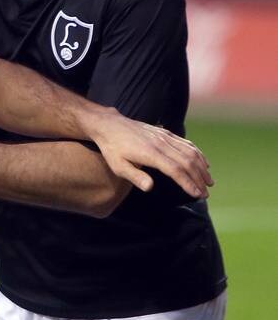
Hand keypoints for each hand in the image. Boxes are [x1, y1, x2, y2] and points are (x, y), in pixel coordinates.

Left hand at [88, 109, 212, 198]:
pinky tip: (204, 163)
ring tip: (209, 182)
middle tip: (206, 193)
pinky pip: (187, 144)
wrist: (110, 125)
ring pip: (190, 152)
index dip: (188, 183)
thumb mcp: (118, 166)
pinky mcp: (166, 133)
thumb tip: (150, 187)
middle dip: (199, 179)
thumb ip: (135, 176)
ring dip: (202, 167)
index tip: (197, 194)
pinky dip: (198, 154)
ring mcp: (165, 137)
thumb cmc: (112, 149)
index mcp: (150, 153)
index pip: (175, 170)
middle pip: (187, 162)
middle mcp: (161, 144)